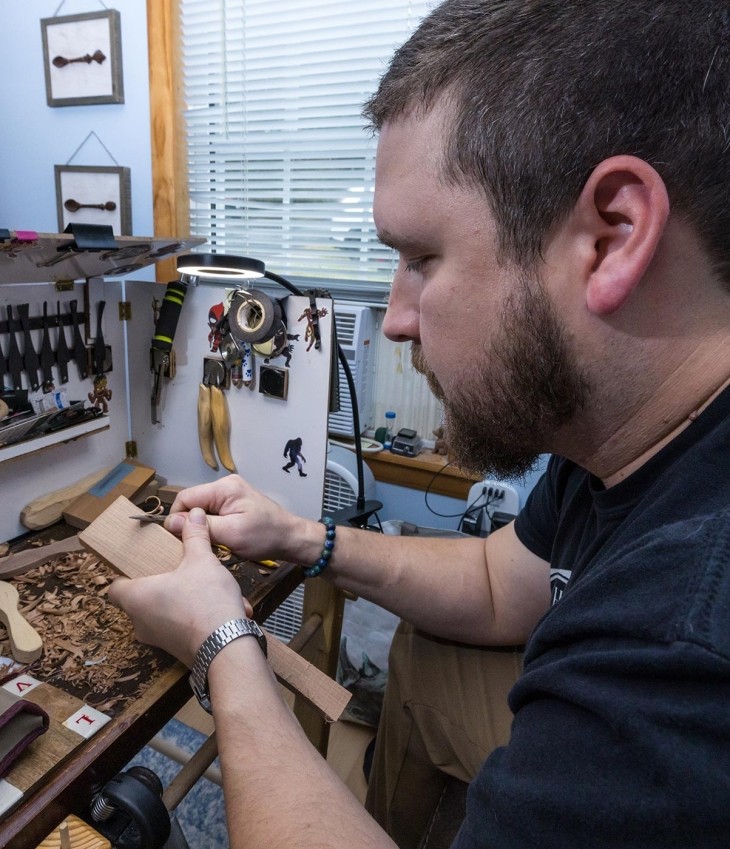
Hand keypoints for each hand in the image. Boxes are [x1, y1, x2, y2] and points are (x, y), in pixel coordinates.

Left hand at [109, 508, 251, 666]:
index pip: (115, 587)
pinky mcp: (176, 650)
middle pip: (140, 598)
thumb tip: (195, 514)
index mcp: (136, 598)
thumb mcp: (201, 560)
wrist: (227, 647)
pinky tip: (222, 607)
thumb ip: (195, 536)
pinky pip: (182, 627)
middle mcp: (140, 622)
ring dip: (184, 600)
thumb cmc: (205, 600)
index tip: (143, 564)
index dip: (126, 574)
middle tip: (178, 569)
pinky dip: (196, 616)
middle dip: (161, 584)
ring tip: (208, 587)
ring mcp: (157, 640)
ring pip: (165, 613)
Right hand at [164, 474, 306, 561]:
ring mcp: (230, 493)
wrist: (291, 537)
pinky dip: (212, 526)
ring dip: (202, 526)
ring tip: (210, 542)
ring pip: (201, 509)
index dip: (178, 518)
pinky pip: (212, 512)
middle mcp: (225, 485)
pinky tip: (219, 538)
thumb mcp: (232, 534)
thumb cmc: (265, 536)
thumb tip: (170, 522)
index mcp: (224, 488)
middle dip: (191, 523)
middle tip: (198, 543)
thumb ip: (202, 527)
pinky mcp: (234, 503)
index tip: (180, 539)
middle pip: (192, 503)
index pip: (185, 498)